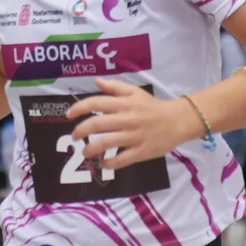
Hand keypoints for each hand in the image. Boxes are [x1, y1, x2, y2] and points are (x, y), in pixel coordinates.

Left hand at [66, 78, 192, 169]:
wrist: (177, 121)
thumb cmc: (153, 106)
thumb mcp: (135, 92)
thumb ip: (115, 87)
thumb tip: (96, 81)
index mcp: (123, 103)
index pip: (96, 103)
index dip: (79, 108)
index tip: (68, 115)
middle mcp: (126, 119)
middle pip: (97, 124)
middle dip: (81, 131)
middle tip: (74, 136)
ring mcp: (133, 136)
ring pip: (107, 143)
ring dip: (91, 149)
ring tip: (85, 152)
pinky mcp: (141, 151)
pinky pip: (122, 160)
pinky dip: (110, 163)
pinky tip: (103, 164)